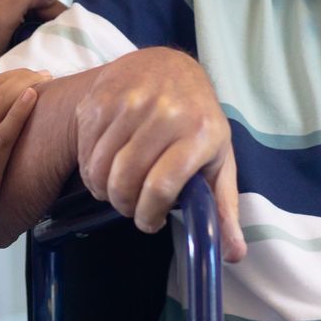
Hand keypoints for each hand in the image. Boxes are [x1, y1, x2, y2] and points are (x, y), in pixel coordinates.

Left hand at [0, 0, 65, 130]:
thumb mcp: (1, 15)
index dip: (51, 3)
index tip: (62, 24)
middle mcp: (6, 7)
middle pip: (39, 4)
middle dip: (52, 17)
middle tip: (63, 37)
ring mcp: (7, 26)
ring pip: (38, 20)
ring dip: (48, 31)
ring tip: (57, 47)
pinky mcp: (8, 45)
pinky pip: (31, 36)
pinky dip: (41, 43)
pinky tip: (43, 55)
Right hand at [74, 49, 246, 261]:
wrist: (166, 66)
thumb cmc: (197, 119)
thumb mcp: (219, 159)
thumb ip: (224, 208)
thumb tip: (234, 255)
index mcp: (199, 133)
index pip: (161, 187)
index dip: (148, 214)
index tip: (148, 221)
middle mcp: (164, 114)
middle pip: (126, 180)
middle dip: (124, 206)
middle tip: (131, 207)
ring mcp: (128, 103)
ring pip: (101, 168)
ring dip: (104, 190)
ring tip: (116, 189)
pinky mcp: (100, 99)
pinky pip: (86, 151)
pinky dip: (90, 170)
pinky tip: (105, 168)